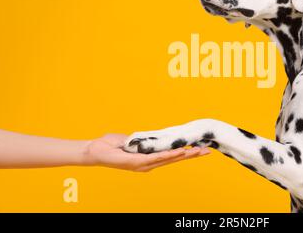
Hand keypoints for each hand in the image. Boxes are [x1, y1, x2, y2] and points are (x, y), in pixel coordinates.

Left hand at [83, 134, 209, 171]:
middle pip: (174, 160)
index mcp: (148, 159)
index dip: (185, 153)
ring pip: (168, 159)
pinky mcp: (136, 163)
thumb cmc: (111, 146)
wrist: (95, 151)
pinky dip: (168, 155)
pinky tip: (179, 153)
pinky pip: (155, 158)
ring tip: (198, 152)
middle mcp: (148, 164)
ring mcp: (143, 165)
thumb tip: (150, 137)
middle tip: (207, 152)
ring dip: (184, 155)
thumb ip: (142, 140)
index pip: (170, 155)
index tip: (199, 148)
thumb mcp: (131, 140)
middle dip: (191, 156)